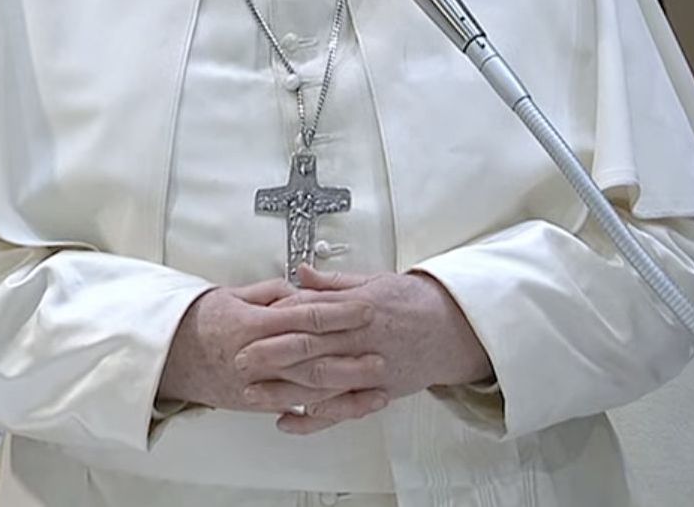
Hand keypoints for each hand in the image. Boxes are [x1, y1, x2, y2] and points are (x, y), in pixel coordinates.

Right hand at [158, 277, 386, 425]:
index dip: (338, 312)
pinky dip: (323, 407)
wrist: (168, 358)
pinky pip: (295, 406)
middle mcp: (256, 355)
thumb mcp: (233, 295)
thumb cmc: (201, 323)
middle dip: (350, 352)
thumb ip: (271, 291)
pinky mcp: (256, 402)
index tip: (364, 307)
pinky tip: (346, 403)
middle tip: (380, 347)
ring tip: (375, 379)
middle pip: (312, 354)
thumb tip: (301, 287)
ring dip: (345, 384)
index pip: (304, 316)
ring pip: (307, 386)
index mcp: (253, 323)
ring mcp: (257, 383)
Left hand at [236, 265, 493, 434]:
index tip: (253, 321)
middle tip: (240, 358)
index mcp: (360, 306)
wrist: (453, 328)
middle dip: (273, 354)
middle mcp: (363, 338)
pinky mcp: (378, 391)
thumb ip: (335, 281)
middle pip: (312, 347)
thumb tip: (302, 272)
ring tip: (252, 393)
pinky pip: (342, 409)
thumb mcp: (375, 280)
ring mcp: (371, 368)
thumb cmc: (413, 302)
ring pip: (322, 382)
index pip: (313, 311)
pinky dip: (314, 420)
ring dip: (285, 390)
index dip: (280, 318)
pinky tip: (288, 422)